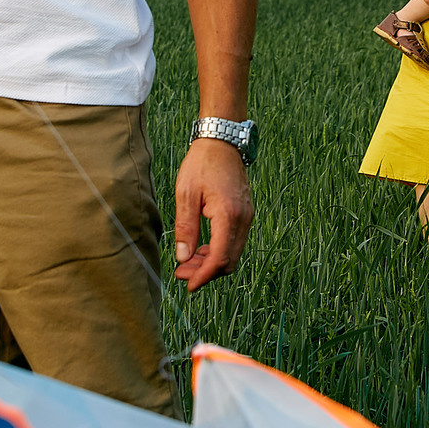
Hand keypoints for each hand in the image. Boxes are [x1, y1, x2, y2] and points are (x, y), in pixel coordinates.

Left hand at [173, 135, 251, 290]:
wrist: (222, 142)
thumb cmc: (202, 164)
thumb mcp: (186, 195)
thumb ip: (185, 228)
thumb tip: (183, 258)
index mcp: (229, 216)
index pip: (219, 259)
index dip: (203, 276)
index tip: (188, 286)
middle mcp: (243, 220)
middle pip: (228, 261)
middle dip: (206, 273)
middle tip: (182, 274)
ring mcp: (247, 217)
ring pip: (232, 253)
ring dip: (211, 263)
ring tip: (187, 263)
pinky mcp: (245, 214)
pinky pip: (234, 242)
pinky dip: (218, 251)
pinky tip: (200, 249)